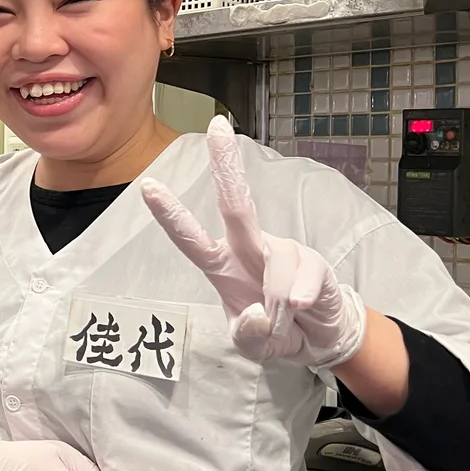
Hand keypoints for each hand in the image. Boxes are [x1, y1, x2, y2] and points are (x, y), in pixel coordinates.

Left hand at [140, 115, 366, 368]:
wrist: (321, 339)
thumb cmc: (278, 330)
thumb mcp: (253, 344)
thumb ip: (249, 333)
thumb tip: (259, 312)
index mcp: (223, 265)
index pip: (191, 238)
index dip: (171, 214)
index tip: (148, 184)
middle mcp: (250, 248)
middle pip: (236, 204)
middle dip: (226, 165)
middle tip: (216, 126)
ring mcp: (283, 251)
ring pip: (275, 265)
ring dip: (278, 304)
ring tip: (285, 317)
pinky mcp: (313, 262)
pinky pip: (302, 280)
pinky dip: (299, 301)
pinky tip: (302, 308)